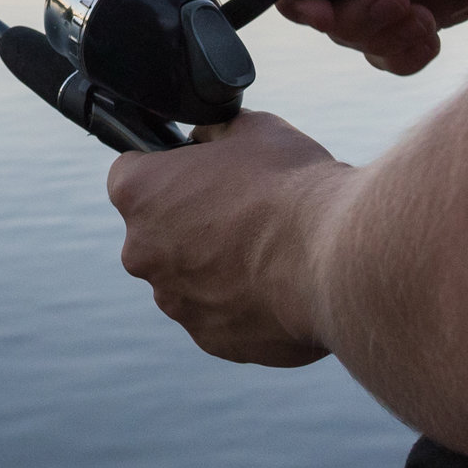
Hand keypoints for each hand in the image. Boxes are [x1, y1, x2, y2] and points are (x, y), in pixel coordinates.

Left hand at [106, 113, 351, 366]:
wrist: (336, 260)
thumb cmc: (291, 187)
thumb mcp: (251, 129)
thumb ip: (214, 134)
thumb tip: (206, 139)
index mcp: (139, 193)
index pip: (131, 172)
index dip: (167, 168)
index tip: (198, 171)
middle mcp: (141, 252)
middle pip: (156, 231)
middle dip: (190, 221)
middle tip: (243, 210)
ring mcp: (174, 301)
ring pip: (187, 276)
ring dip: (216, 264)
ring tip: (270, 249)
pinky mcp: (210, 338)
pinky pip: (219, 313)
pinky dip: (242, 301)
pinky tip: (280, 283)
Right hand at [265, 0, 467, 73]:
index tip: (329, 10)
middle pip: (321, 4)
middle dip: (352, 18)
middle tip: (401, 7)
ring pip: (356, 33)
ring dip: (380, 39)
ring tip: (425, 21)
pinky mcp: (433, 9)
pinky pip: (394, 48)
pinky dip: (405, 53)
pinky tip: (433, 36)